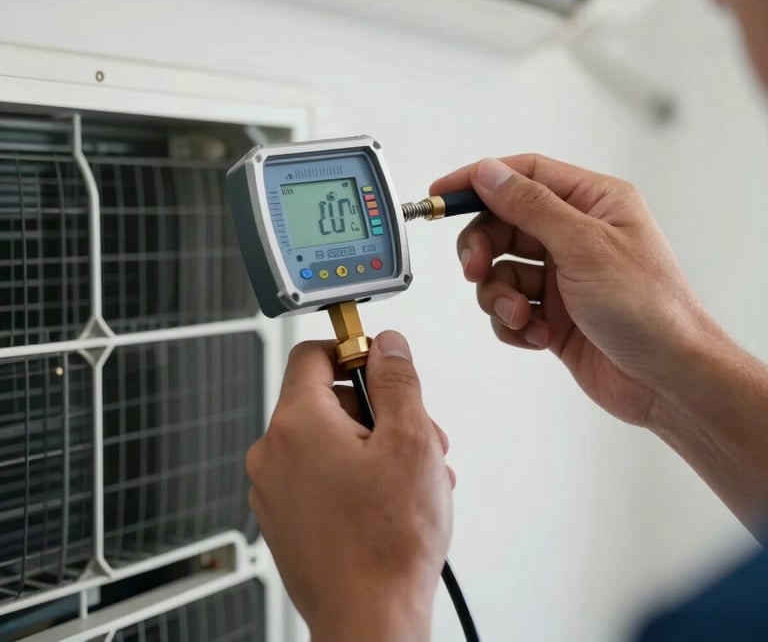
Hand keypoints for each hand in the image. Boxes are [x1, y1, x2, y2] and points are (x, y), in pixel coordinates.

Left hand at [246, 332, 452, 641]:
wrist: (370, 621)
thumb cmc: (386, 544)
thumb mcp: (411, 440)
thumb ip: (396, 380)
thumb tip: (387, 346)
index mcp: (297, 423)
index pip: (312, 354)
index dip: (351, 352)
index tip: (380, 366)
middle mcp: (273, 453)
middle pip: (326, 400)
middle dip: (376, 411)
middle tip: (417, 436)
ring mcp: (274, 491)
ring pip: (327, 441)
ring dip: (372, 447)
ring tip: (410, 478)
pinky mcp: (283, 520)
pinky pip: (318, 477)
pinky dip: (352, 477)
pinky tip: (389, 502)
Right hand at [431, 155, 710, 426]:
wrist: (668, 381)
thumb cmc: (649, 309)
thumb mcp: (584, 246)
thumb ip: (530, 205)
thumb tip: (489, 173)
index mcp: (593, 202)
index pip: (523, 174)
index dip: (478, 180)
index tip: (441, 194)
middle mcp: (575, 233)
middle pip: (502, 224)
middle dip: (483, 249)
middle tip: (475, 270)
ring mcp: (563, 275)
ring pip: (500, 270)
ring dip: (499, 295)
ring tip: (520, 316)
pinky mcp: (553, 313)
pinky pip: (509, 307)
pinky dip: (513, 323)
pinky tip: (539, 336)